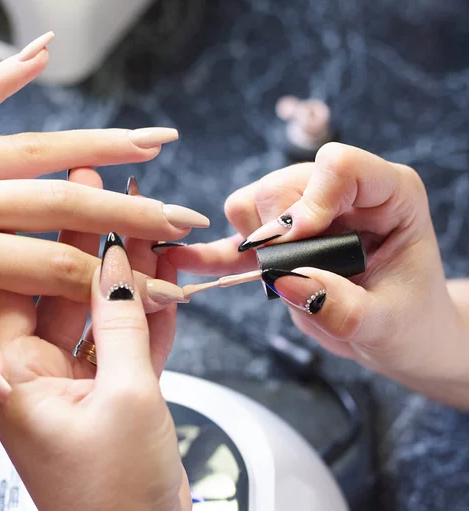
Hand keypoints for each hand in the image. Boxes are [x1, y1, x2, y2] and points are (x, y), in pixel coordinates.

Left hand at [0, 33, 205, 399]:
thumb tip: (2, 376)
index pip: (55, 268)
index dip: (114, 283)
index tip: (161, 291)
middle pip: (61, 202)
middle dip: (129, 211)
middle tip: (180, 215)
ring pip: (33, 147)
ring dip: (99, 143)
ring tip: (152, 140)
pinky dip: (6, 75)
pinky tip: (45, 53)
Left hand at [0, 171, 189, 510]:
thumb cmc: (113, 498)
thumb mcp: (126, 398)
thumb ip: (123, 324)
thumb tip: (118, 265)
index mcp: (15, 376)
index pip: (19, 282)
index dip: (45, 230)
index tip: (67, 188)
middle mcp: (37, 374)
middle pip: (61, 288)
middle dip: (88, 240)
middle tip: (102, 187)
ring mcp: (75, 382)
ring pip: (99, 311)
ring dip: (124, 271)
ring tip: (140, 220)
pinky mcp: (110, 393)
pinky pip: (126, 339)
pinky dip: (147, 312)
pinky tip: (163, 278)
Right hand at [165, 142, 468, 408]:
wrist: (397, 334)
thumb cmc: (408, 321)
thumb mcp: (386, 322)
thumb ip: (340, 305)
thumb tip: (286, 279)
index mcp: (387, 194)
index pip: (340, 165)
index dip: (311, 198)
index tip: (299, 239)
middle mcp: (342, 193)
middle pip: (282, 185)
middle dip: (274, 231)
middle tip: (285, 270)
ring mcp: (305, 212)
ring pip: (251, 202)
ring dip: (250, 241)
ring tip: (270, 274)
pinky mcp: (280, 240)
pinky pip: (236, 236)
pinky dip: (214, 252)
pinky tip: (187, 260)